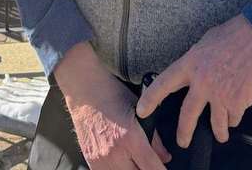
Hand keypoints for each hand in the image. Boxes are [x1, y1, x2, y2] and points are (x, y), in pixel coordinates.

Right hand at [54, 43, 167, 169]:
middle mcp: (116, 153)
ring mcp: (101, 160)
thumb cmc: (114, 95)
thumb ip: (155, 138)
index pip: (152, 168)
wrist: (85, 89)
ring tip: (135, 163)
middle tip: (149, 163)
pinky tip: (122, 163)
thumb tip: (165, 157)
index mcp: (131, 138)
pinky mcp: (91, 161)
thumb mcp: (140, 113)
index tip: (164, 168)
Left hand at [135, 14, 251, 147]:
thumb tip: (195, 69)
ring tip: (220, 135)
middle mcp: (202, 83)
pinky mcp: (237, 102)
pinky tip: (237, 112)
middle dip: (183, 133)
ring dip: (218, 132)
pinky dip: (235, 118)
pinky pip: (234, 119)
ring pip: (215, 125)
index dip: (150, 100)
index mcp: (191, 64)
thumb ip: (197, 60)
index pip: (163, 85)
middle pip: (187, 117)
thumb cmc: (235, 34)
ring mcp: (220, 95)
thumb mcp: (206, 42)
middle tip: (182, 141)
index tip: (142, 111)